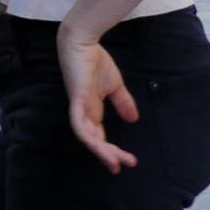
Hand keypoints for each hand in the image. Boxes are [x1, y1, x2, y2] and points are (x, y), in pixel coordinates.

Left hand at [58, 27, 138, 171]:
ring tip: (113, 162)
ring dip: (100, 150)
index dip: (110, 150)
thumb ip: (122, 102)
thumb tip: (133, 119)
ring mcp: (78, 107)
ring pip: (86, 136)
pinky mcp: (76, 99)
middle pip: (94, 140)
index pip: (99, 136)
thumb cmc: (95, 62)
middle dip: (108, 154)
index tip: (124, 162)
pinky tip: (96, 144)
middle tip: (122, 166)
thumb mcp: (114, 86)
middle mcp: (82, 113)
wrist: (83, 43)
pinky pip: (78, 122)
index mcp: (91, 111)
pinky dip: (86, 134)